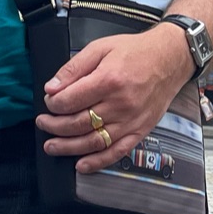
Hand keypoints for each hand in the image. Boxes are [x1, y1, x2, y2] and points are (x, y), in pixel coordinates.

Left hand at [37, 23, 194, 172]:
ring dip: (68, 147)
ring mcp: (131, 121)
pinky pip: (117, 152)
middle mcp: (120, 104)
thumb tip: (52, 87)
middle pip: (78, 123)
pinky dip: (98, 162)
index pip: (71, 100)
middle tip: (42, 123)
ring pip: (93, 142)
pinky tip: (81, 165)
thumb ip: (74, 67)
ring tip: (51, 146)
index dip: (53, 104)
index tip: (48, 101)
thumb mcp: (100, 48)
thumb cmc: (135, 51)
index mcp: (109, 80)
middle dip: (54, 126)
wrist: (170, 59)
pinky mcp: (140, 131)